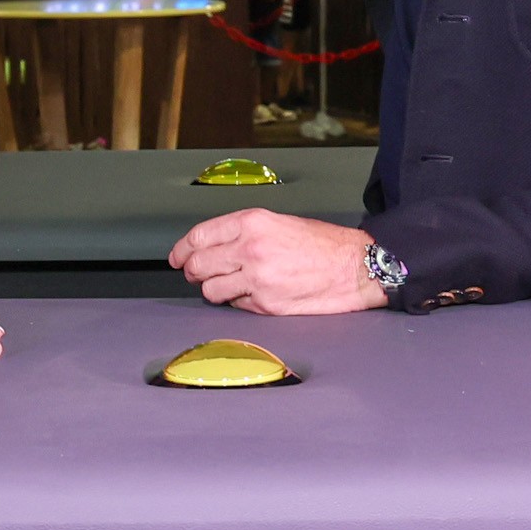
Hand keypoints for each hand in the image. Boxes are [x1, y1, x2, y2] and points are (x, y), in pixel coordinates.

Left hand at [168, 209, 385, 314]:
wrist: (354, 267)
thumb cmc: (322, 244)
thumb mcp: (278, 222)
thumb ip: (243, 233)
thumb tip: (210, 247)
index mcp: (252, 223)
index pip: (199, 236)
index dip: (182, 249)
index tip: (176, 256)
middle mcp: (250, 249)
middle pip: (198, 266)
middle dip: (193, 272)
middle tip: (196, 274)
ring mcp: (256, 279)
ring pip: (211, 291)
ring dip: (214, 290)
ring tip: (228, 285)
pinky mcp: (266, 304)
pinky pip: (235, 306)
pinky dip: (238, 302)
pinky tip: (253, 294)